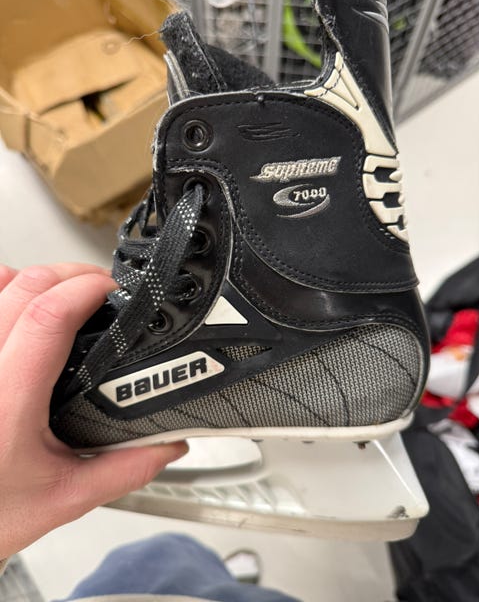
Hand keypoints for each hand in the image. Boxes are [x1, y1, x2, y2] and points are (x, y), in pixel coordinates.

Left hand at [0, 263, 187, 558]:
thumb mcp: (63, 498)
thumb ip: (122, 470)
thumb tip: (166, 444)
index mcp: (9, 404)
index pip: (48, 319)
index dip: (86, 289)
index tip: (113, 290)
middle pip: (27, 287)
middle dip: (73, 275)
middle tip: (102, 289)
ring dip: (39, 278)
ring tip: (68, 293)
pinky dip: (7, 285)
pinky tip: (26, 301)